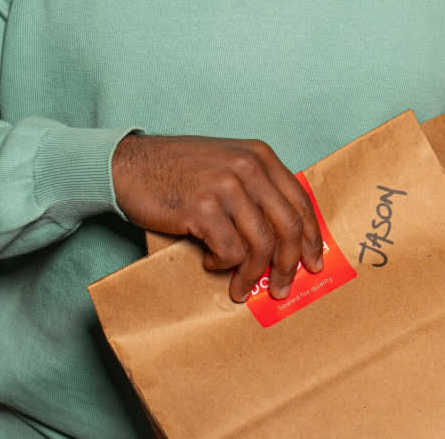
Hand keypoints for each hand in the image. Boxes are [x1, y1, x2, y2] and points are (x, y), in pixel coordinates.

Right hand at [111, 134, 323, 302]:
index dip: (311, 237)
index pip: (300, 201)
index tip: (313, 262)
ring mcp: (226, 186)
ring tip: (242, 288)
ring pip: (261, 244)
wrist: (131, 164)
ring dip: (254, 274)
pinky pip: (230, 251)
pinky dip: (224, 264)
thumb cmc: (179, 169)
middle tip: (283, 288)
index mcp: (260, 156)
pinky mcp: (202, 208)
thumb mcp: (228, 164)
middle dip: (290, 264)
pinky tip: (211, 261)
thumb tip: (285, 236)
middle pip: (288, 226)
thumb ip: (256, 188)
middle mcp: (248, 167)